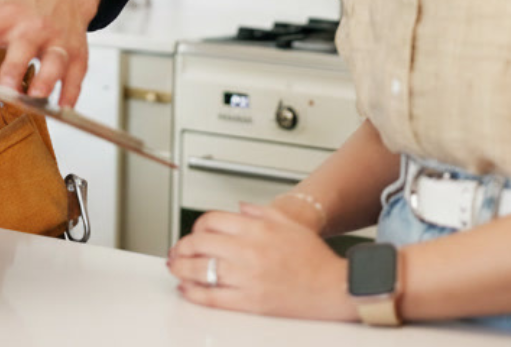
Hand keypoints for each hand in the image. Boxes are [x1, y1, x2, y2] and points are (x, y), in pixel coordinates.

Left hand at [0, 0, 102, 106]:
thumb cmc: (15, 7)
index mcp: (2, 16)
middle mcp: (30, 26)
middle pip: (22, 47)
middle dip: (14, 68)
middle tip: (4, 90)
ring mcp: (57, 39)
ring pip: (55, 59)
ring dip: (47, 79)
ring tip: (36, 99)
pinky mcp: (78, 52)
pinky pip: (78, 73)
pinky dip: (72, 91)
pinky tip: (63, 108)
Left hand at [167, 204, 356, 321]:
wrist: (335, 287)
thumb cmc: (315, 258)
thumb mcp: (288, 223)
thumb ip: (260, 212)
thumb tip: (239, 208)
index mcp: (258, 229)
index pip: (211, 220)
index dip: (196, 226)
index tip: (195, 233)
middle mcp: (250, 251)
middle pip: (200, 244)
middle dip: (182, 247)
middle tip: (177, 252)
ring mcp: (248, 277)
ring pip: (200, 270)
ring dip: (180, 268)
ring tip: (175, 268)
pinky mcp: (250, 302)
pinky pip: (212, 297)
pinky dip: (194, 293)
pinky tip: (187, 289)